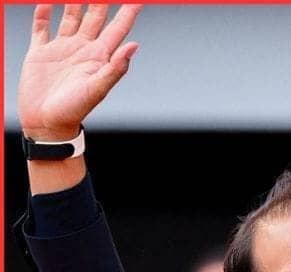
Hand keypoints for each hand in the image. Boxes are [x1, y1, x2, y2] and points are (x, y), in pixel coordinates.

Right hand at [19, 5, 141, 140]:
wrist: (46, 123)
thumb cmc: (74, 111)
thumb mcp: (97, 89)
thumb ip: (115, 68)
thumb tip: (134, 46)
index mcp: (100, 57)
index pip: (118, 28)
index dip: (128, 11)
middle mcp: (83, 49)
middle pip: (95, 16)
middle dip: (101, 0)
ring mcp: (62, 49)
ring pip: (70, 16)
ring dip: (73, 1)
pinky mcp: (40, 52)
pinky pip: (41, 27)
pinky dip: (42, 13)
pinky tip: (46, 2)